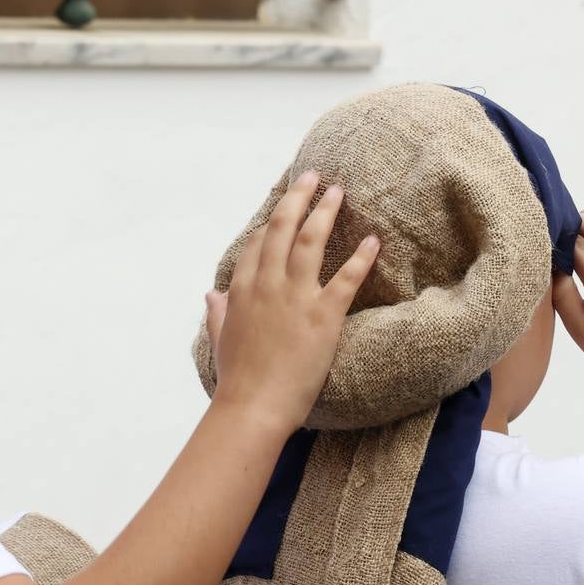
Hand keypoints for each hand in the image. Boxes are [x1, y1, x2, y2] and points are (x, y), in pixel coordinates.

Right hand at [205, 172, 379, 433]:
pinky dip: (362, 257)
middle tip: (313, 176)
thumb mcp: (219, 340)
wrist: (253, 407)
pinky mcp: (324, 315)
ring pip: (311, 240)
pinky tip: (373, 241)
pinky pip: (347, 277)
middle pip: (282, 227)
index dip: (271, 223)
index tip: (284, 209)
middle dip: (298, 197)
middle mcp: (267, 285)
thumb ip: (216, 313)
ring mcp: (295, 297)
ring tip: (338, 192)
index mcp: (241, 291)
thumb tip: (209, 294)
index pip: (257, 243)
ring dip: (326, 212)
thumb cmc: (237, 380)